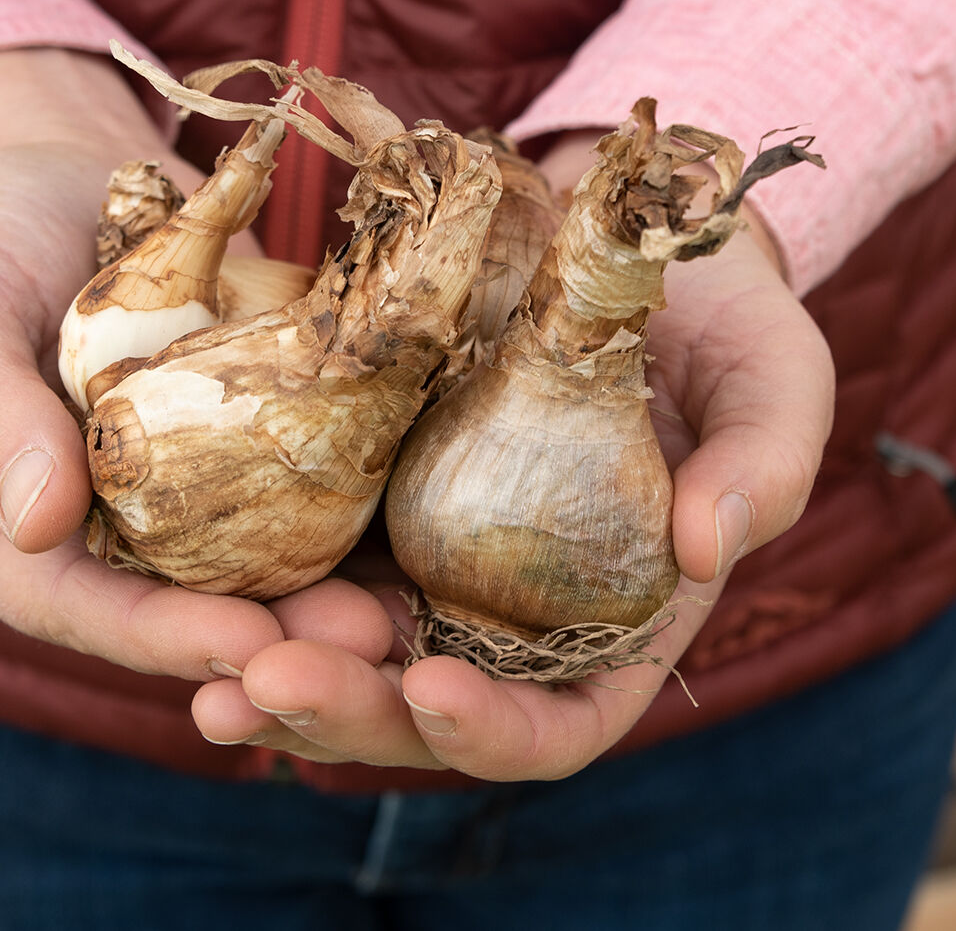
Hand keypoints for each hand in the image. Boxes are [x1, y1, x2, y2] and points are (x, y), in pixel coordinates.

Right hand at [0, 49, 389, 680]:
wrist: (67, 180)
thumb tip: (38, 527)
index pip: (77, 609)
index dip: (161, 638)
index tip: (245, 645)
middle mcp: (88, 551)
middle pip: (180, 617)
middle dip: (274, 641)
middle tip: (365, 645)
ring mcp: (168, 517)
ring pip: (252, 582)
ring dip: (329, 603)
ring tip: (407, 613)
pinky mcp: (236, 471)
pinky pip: (297, 512)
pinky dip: (357, 532)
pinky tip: (425, 542)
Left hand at [190, 145, 833, 777]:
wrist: (615, 225)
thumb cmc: (717, 308)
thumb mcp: (772, 368)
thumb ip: (769, 455)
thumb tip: (709, 544)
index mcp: (617, 621)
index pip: (561, 723)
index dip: (498, 731)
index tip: (431, 688)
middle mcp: (511, 614)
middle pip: (425, 711)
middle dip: (348, 715)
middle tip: (263, 686)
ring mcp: (427, 561)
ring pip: (346, 659)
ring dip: (273, 678)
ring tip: (204, 673)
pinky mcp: (362, 498)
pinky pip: (294, 566)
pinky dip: (242, 595)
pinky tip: (182, 593)